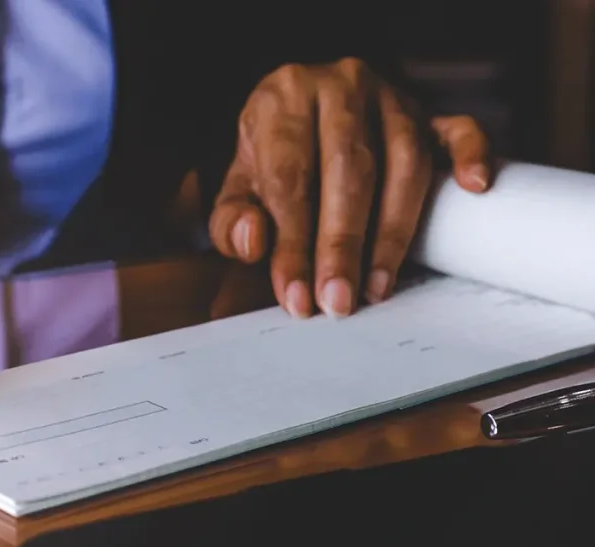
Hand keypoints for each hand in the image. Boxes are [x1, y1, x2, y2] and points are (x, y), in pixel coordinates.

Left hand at [210, 57, 490, 317]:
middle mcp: (340, 86)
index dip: (293, 243)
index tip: (296, 296)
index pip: (289, 177)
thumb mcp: (237, 190)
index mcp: (283, 99)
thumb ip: (231, 222)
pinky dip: (471, 155)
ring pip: (404, 161)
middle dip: (342, 245)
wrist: (302, 116)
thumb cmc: (270, 162)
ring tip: (378, 287)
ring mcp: (392, 96)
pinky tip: (474, 189)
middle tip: (339, 302)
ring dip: (394, 231)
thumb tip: (253, 240)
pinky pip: (459, 128)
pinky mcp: (431, 112)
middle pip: (348, 170)